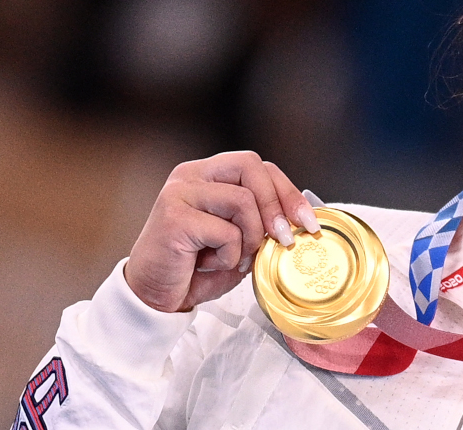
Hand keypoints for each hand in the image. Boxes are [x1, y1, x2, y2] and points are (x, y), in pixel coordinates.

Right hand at [125, 151, 318, 311]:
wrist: (154, 296)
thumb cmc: (197, 267)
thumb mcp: (239, 239)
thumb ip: (263, 221)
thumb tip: (302, 216)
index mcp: (207, 174)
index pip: (257, 165)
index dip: (287, 190)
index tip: (308, 221)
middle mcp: (190, 175)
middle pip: (251, 167)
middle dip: (277, 204)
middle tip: (285, 238)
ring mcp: (179, 193)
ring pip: (242, 200)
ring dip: (250, 237)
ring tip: (234, 257)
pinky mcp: (173, 217)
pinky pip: (226, 232)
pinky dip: (228, 255)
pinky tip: (209, 264)